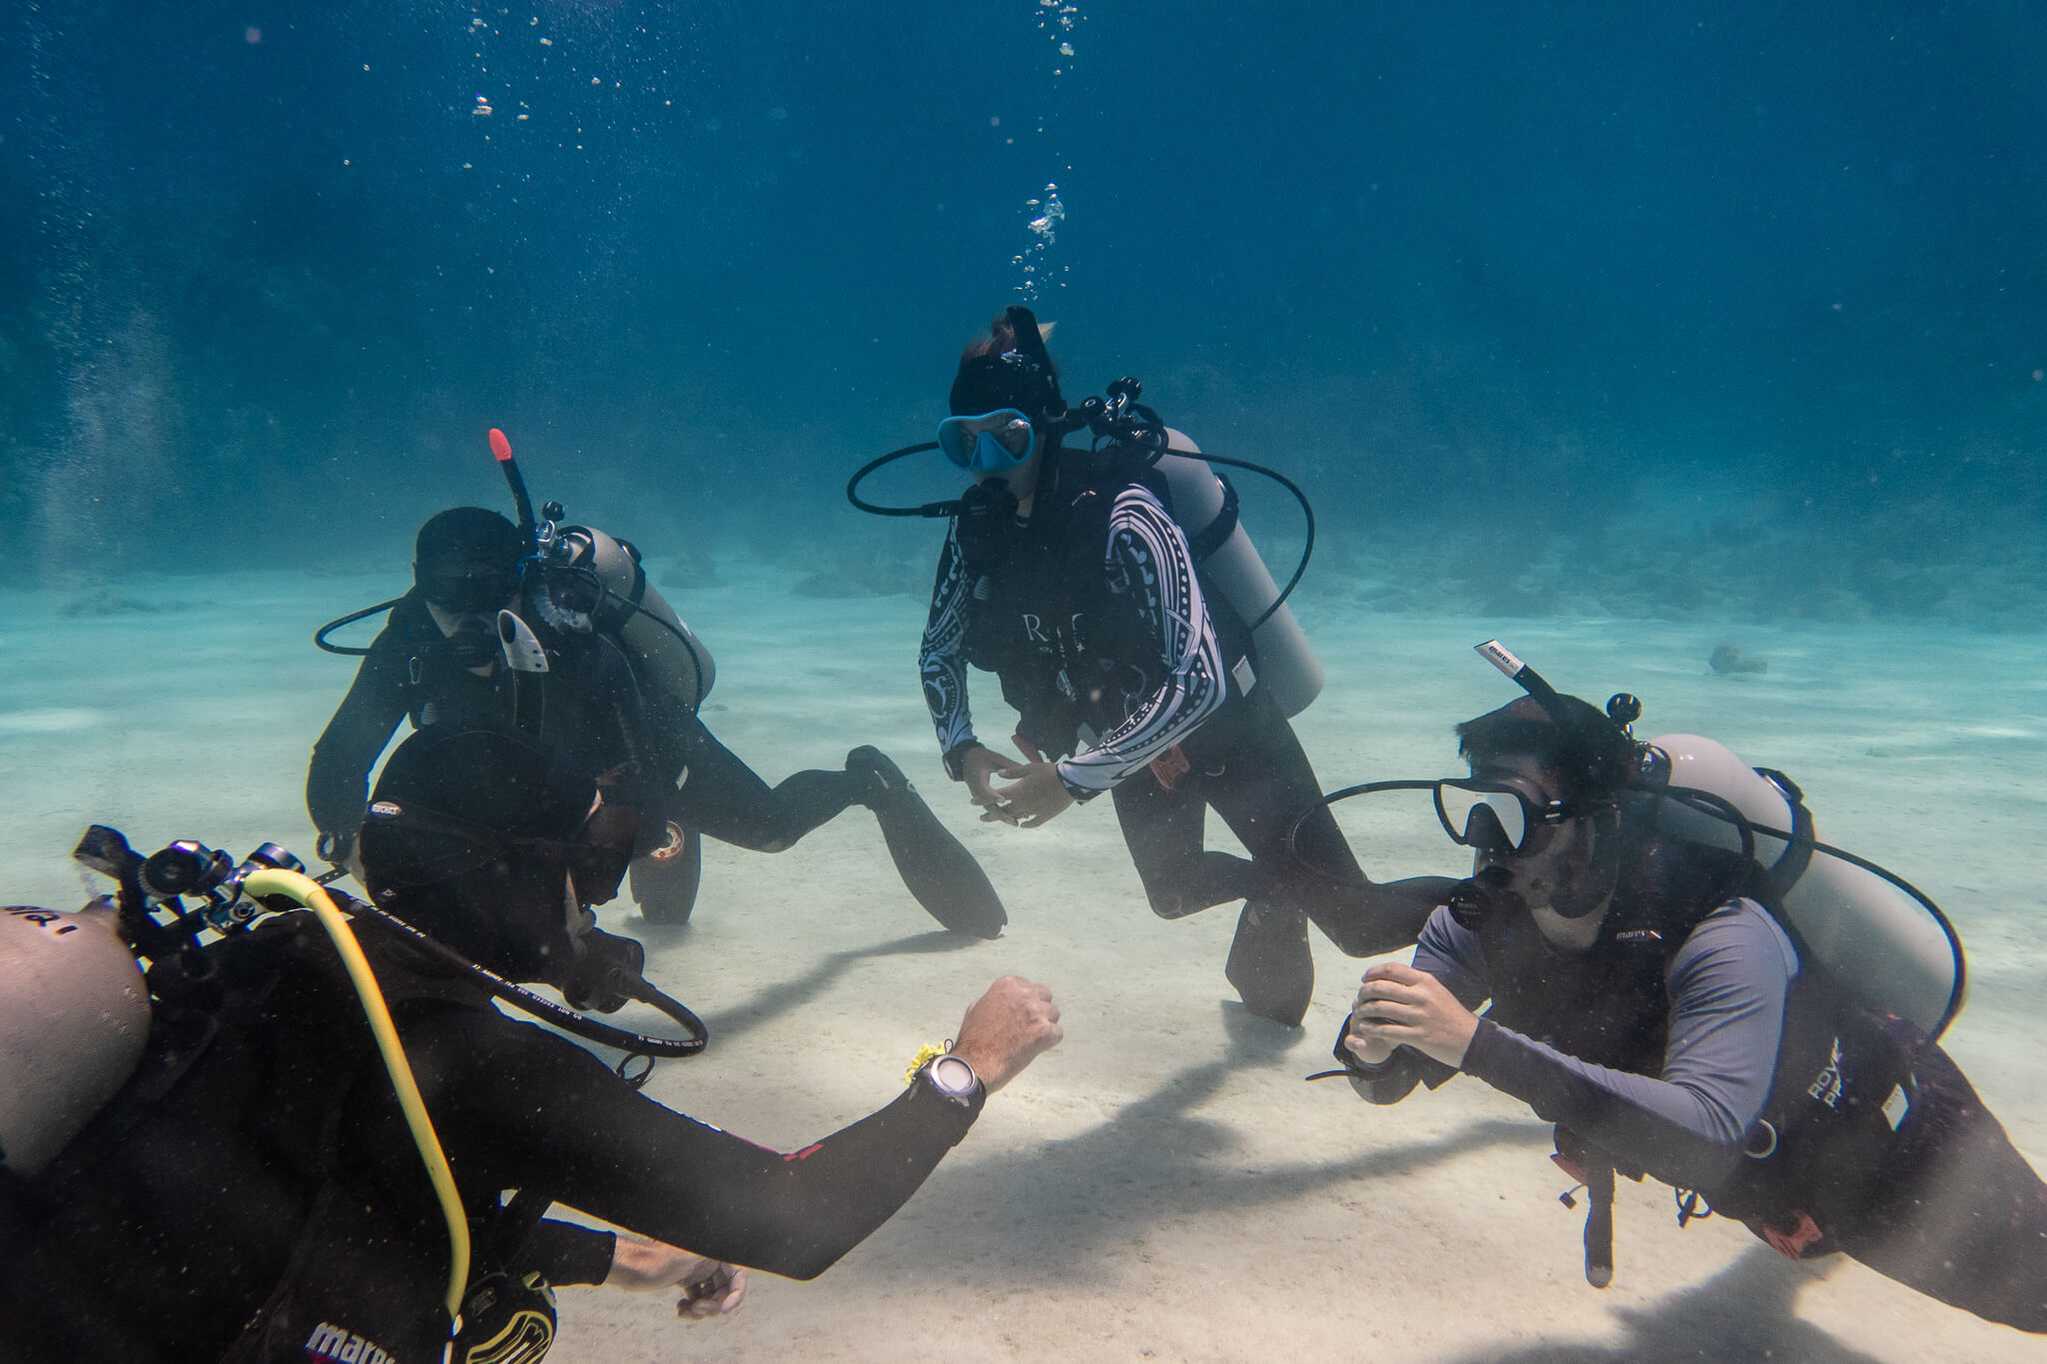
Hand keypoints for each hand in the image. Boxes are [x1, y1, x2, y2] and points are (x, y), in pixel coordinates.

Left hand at [605, 1234, 746, 1320]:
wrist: (632, 1267)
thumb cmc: (658, 1260)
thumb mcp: (690, 1255)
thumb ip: (714, 1252)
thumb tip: (735, 1247)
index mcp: (713, 1251)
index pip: (738, 1274)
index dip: (736, 1294)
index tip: (723, 1310)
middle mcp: (709, 1259)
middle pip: (725, 1289)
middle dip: (714, 1304)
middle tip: (697, 1309)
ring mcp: (698, 1271)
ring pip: (712, 1297)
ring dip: (702, 1309)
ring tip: (686, 1311)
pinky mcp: (686, 1280)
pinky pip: (698, 1298)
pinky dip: (692, 1308)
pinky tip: (680, 1309)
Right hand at [951, 976, 1062, 1091]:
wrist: (977, 1062)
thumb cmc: (973, 1039)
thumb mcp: (977, 1008)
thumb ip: (994, 1000)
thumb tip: (1001, 1003)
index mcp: (1007, 985)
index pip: (1029, 986)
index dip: (1027, 1001)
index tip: (1021, 1012)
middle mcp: (1024, 994)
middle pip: (1045, 997)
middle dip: (1040, 1009)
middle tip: (1030, 1025)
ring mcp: (1036, 1012)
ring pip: (1054, 1014)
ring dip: (1045, 1025)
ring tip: (1031, 1038)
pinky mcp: (1044, 1031)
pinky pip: (1057, 1033)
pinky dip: (1049, 1041)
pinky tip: (1036, 1048)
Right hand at [961, 746, 1022, 824]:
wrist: (966, 759)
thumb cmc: (981, 756)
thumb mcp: (994, 757)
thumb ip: (1007, 764)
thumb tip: (1023, 768)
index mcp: (976, 779)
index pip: (984, 790)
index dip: (992, 796)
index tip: (1003, 799)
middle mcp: (976, 790)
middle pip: (988, 805)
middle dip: (1000, 814)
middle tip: (1013, 821)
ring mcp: (978, 796)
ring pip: (990, 809)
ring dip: (1002, 816)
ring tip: (1015, 823)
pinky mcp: (982, 797)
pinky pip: (991, 807)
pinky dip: (1001, 812)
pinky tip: (1014, 817)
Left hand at [986, 760, 1076, 828]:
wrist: (1070, 782)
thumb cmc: (1049, 771)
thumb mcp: (1029, 768)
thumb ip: (1013, 772)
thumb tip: (999, 774)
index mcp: (1018, 791)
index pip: (995, 797)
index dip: (983, 799)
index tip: (972, 802)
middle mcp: (1023, 804)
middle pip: (1003, 812)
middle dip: (991, 815)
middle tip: (982, 818)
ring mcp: (1034, 811)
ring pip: (1017, 818)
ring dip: (1008, 819)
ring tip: (1002, 820)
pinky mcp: (1044, 816)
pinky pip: (1032, 823)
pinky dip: (1026, 824)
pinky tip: (1021, 824)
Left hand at [1345, 962, 1478, 1068]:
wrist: (1471, 1039)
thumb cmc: (1450, 1014)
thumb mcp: (1436, 991)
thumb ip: (1416, 982)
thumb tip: (1391, 975)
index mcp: (1425, 981)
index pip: (1391, 969)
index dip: (1373, 973)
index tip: (1364, 979)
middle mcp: (1421, 996)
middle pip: (1381, 988)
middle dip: (1364, 992)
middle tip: (1358, 998)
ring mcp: (1420, 1016)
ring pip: (1380, 1008)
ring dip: (1364, 1010)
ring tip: (1358, 1013)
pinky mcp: (1418, 1036)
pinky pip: (1387, 1030)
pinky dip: (1372, 1029)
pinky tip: (1366, 1029)